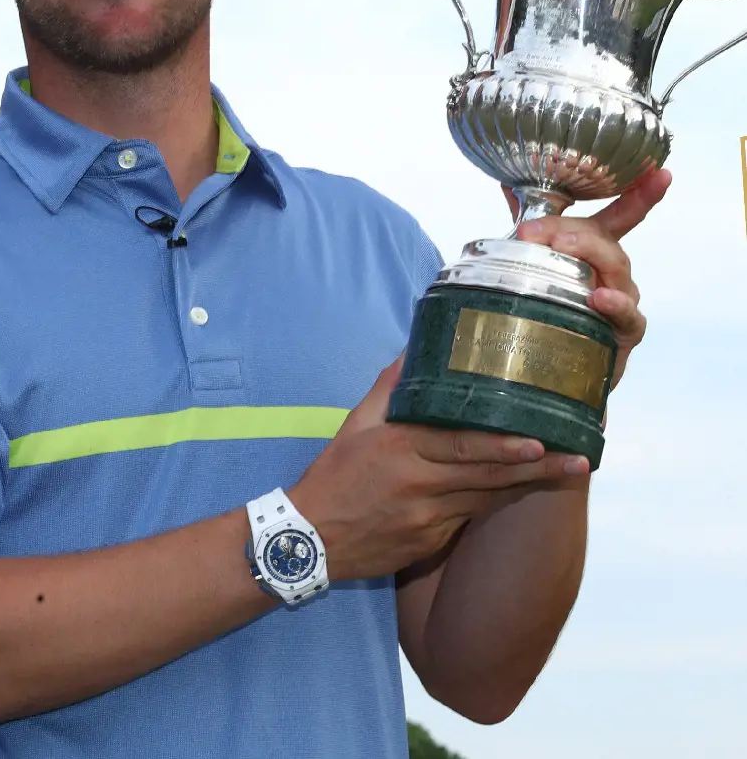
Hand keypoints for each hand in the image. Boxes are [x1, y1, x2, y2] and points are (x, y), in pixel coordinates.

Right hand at [289, 358, 588, 582]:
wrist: (309, 539)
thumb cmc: (334, 475)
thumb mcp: (355, 424)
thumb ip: (389, 387)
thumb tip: (417, 348)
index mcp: (399, 450)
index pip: (460, 446)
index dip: (502, 446)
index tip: (540, 440)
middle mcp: (418, 485)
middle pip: (486, 476)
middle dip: (537, 468)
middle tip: (579, 459)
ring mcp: (427, 519)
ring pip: (487, 499)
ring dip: (530, 485)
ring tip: (571, 471)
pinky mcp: (430, 541)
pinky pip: (470, 517)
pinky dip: (499, 502)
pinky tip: (528, 492)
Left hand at [503, 167, 670, 388]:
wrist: (554, 361)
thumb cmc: (552, 306)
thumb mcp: (538, 261)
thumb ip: (529, 225)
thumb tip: (506, 182)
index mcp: (597, 249)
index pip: (621, 217)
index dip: (641, 195)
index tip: (660, 173)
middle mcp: (614, 271)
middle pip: (604, 240)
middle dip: (570, 229)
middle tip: (534, 232)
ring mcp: (623, 299)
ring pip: (615, 268)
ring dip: (588, 253)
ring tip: (561, 248)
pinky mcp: (626, 331)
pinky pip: (626, 315)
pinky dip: (614, 303)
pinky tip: (598, 297)